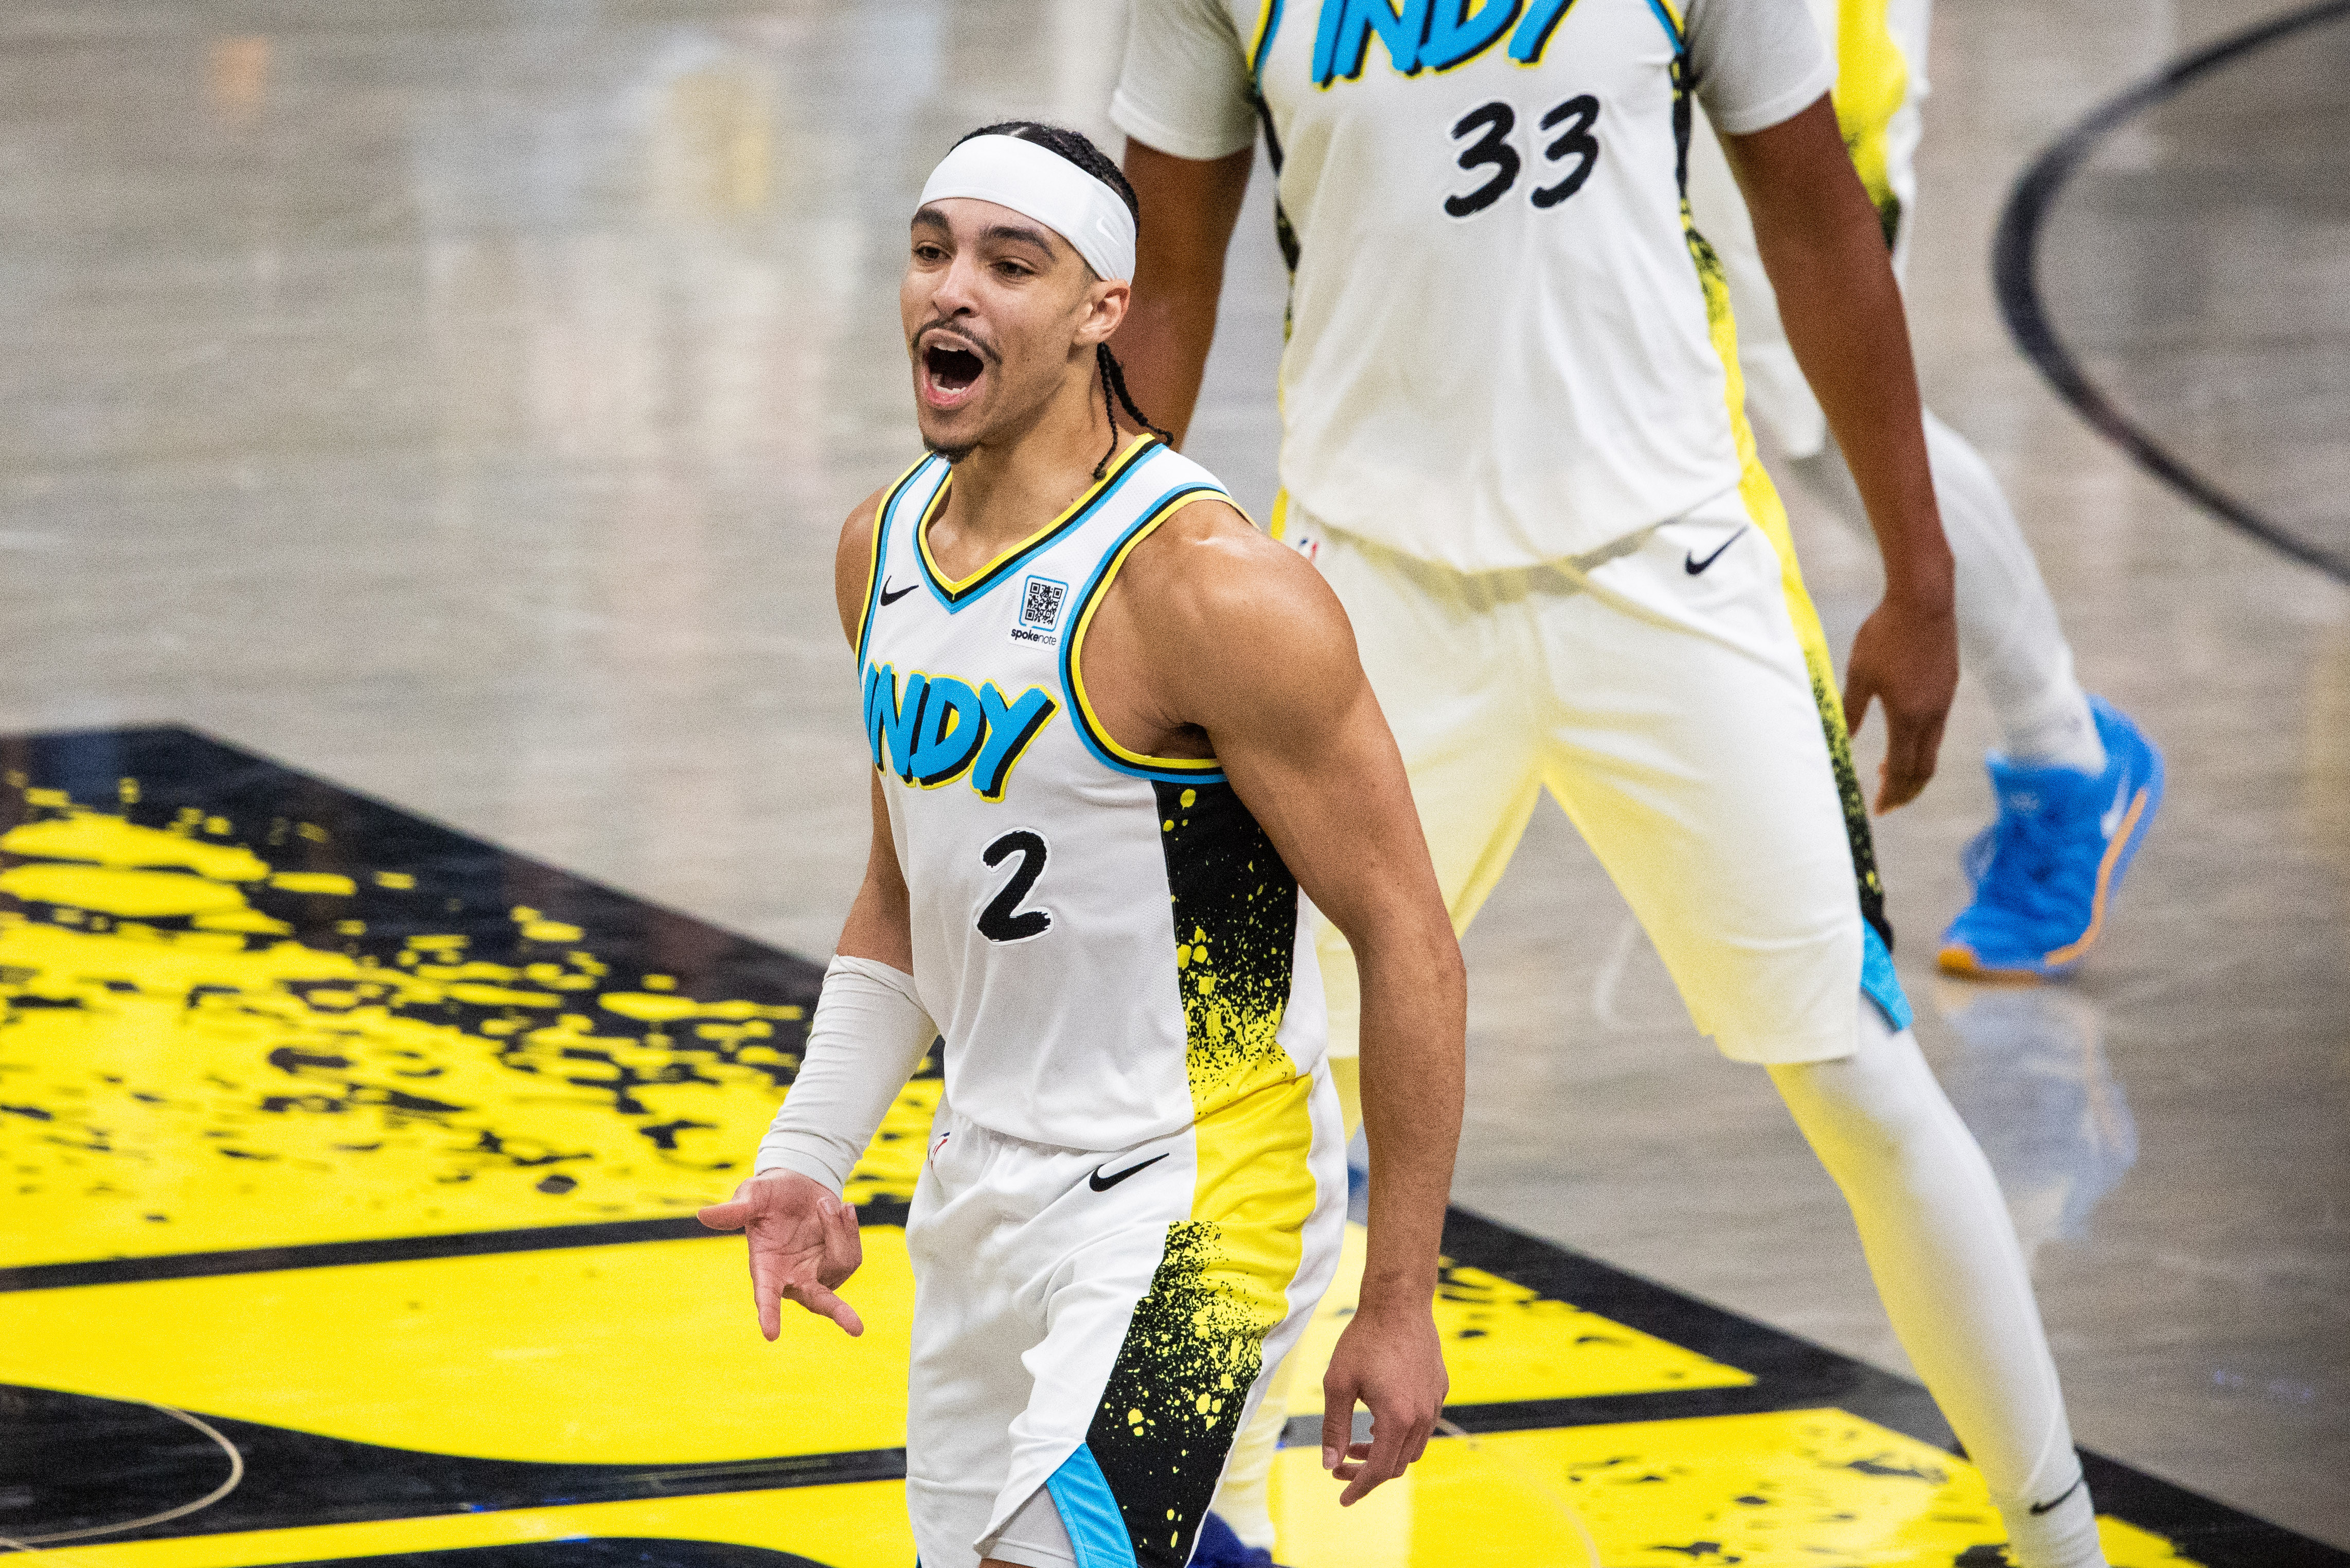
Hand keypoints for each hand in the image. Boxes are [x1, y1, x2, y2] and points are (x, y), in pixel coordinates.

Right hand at [697, 1171, 864, 1338]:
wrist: (800, 1185)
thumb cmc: (770, 1193)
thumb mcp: (752, 1195)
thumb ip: (734, 1211)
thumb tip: (703, 1216)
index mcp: (766, 1268)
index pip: (766, 1294)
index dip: (768, 1313)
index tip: (771, 1334)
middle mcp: (793, 1278)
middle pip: (819, 1301)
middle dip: (838, 1312)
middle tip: (856, 1328)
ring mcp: (818, 1275)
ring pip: (842, 1262)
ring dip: (836, 1229)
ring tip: (822, 1204)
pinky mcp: (838, 1266)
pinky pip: (853, 1253)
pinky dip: (848, 1227)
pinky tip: (841, 1209)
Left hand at [1319, 1299, 1446, 1504]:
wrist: (1399, 1302)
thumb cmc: (1363, 1339)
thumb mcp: (1337, 1383)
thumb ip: (1334, 1428)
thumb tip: (1329, 1464)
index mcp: (1398, 1419)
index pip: (1379, 1470)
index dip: (1359, 1488)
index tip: (1342, 1498)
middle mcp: (1423, 1416)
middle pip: (1397, 1464)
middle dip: (1367, 1471)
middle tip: (1340, 1464)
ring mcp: (1435, 1402)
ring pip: (1412, 1448)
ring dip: (1385, 1452)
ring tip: (1358, 1440)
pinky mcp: (1439, 1388)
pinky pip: (1423, 1425)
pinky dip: (1400, 1433)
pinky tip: (1379, 1418)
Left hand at [1842, 590, 1957, 812]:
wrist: (1923, 600)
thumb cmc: (1885, 634)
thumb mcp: (1859, 674)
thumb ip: (1851, 710)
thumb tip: (1844, 739)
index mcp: (1908, 717)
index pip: (1901, 771)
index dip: (1890, 795)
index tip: (1878, 810)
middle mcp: (1932, 715)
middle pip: (1924, 769)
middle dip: (1906, 792)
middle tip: (1888, 804)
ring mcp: (1944, 701)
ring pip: (1933, 749)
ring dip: (1913, 768)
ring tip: (1889, 775)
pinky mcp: (1948, 685)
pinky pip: (1937, 727)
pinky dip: (1921, 744)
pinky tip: (1905, 738)